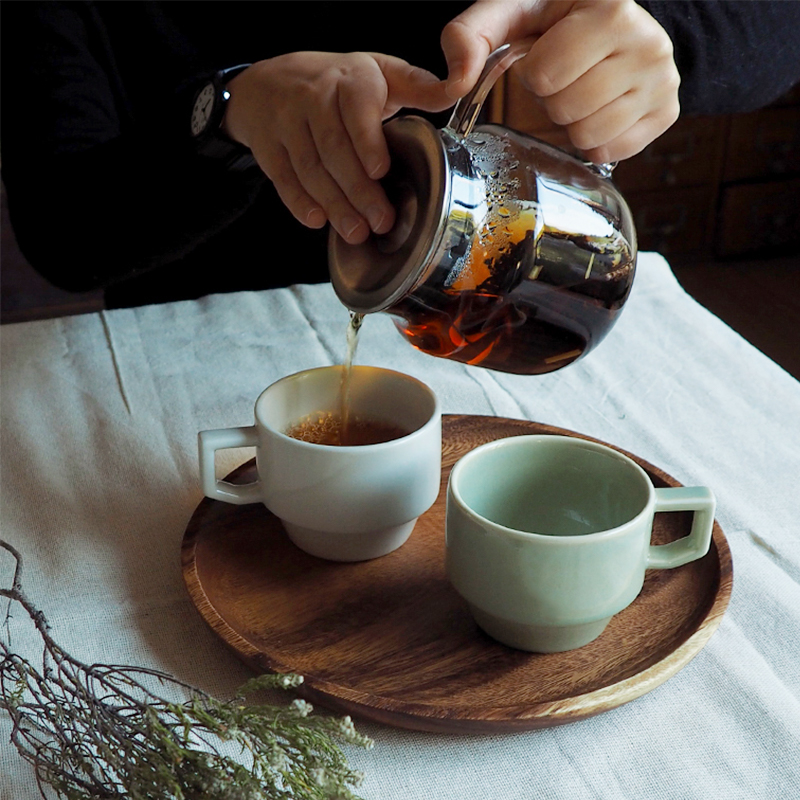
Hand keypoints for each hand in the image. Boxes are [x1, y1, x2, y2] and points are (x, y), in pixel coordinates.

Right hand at [222, 52, 451, 243]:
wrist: (269, 82)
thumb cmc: (337, 83)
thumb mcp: (379, 73)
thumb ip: (418, 86)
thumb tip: (459, 88)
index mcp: (350, 79)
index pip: (356, 110)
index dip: (367, 142)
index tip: (381, 171)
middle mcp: (313, 97)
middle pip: (334, 149)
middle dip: (358, 190)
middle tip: (380, 222)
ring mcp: (286, 122)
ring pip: (309, 168)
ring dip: (334, 204)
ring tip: (356, 232)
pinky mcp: (267, 146)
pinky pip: (283, 178)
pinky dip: (299, 202)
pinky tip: (318, 221)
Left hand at [441, 0, 679, 162]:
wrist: (614, 23)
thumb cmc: (557, 19)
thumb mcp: (510, 12)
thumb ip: (469, 36)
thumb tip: (454, 82)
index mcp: (612, 10)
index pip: (545, 74)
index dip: (534, 71)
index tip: (548, 53)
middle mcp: (649, 44)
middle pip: (567, 109)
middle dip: (554, 99)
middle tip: (566, 77)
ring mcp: (663, 82)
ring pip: (588, 136)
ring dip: (573, 121)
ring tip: (582, 91)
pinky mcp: (667, 114)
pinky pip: (610, 151)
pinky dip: (594, 139)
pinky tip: (598, 110)